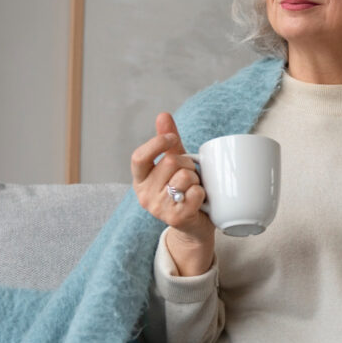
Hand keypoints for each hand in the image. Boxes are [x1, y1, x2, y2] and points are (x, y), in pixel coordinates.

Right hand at [130, 112, 214, 274]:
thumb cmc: (184, 191)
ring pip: (184, 177)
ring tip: (194, 188)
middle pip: (170, 163)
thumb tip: (163, 115)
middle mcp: (144, 195)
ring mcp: (158, 209)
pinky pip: (195, 193)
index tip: (172, 138)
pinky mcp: (175, 218)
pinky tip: (199, 201)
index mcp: (140, 179)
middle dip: (188, 164)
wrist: (194, 227)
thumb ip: (168, 142)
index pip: (139, 156)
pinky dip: (202, 193)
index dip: (156, 143)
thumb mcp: (175, 165)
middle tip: (192, 175)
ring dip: (196, 179)